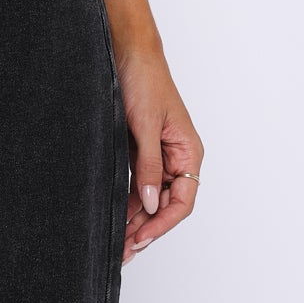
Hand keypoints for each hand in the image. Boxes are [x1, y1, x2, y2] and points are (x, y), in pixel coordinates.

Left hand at [114, 43, 202, 264]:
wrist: (126, 51)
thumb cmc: (144, 81)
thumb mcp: (144, 126)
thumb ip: (148, 166)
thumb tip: (148, 203)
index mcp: (188, 152)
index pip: (182, 201)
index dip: (162, 223)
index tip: (140, 238)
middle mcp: (177, 158)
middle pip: (165, 204)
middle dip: (145, 228)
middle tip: (122, 251)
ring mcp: (158, 154)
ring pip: (149, 197)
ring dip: (135, 218)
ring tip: (116, 242)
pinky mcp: (140, 149)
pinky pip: (137, 182)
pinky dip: (127, 200)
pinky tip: (114, 216)